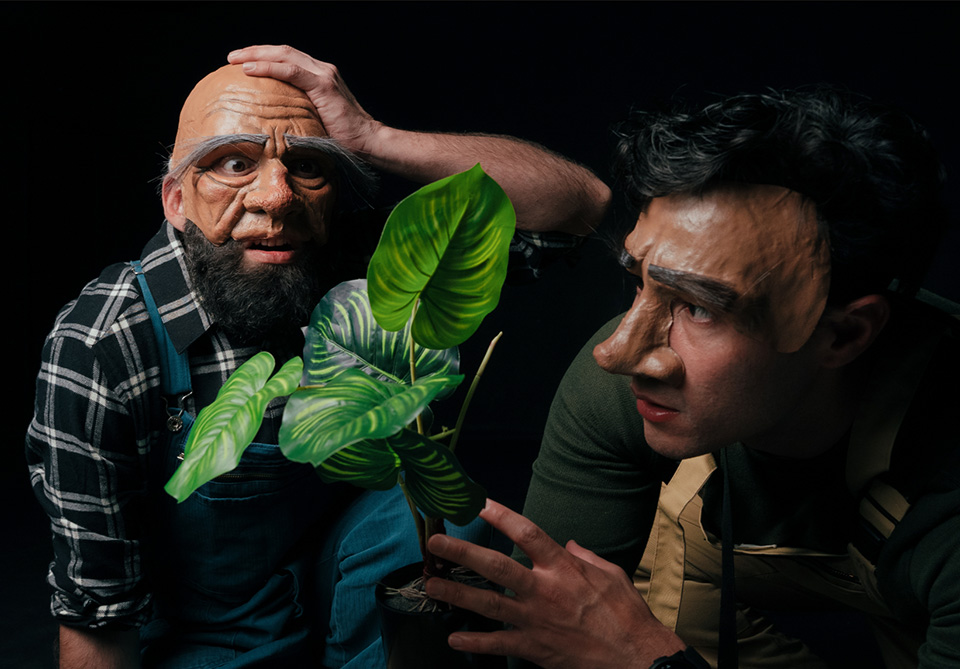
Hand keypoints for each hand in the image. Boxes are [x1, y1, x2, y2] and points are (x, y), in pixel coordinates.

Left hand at [228, 45, 382, 155]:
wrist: (368, 142)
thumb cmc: (343, 139)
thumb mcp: (316, 121)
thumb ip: (299, 112)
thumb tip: (273, 121)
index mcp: (319, 76)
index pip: (286, 59)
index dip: (263, 57)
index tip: (242, 63)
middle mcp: (322, 70)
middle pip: (282, 51)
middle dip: (254, 51)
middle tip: (231, 56)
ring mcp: (324, 75)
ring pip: (284, 55)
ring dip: (256, 55)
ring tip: (234, 59)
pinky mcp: (324, 85)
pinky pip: (291, 70)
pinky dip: (268, 67)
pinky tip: (250, 69)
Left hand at [425, 499, 685, 667]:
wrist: (636, 658)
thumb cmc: (627, 615)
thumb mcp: (612, 574)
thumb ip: (586, 557)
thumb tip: (569, 545)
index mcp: (563, 568)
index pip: (527, 533)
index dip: (502, 516)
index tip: (480, 504)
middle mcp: (544, 590)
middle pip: (496, 566)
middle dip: (463, 552)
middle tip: (436, 542)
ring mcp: (536, 620)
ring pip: (488, 604)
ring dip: (457, 592)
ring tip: (432, 583)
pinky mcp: (535, 648)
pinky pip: (499, 644)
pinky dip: (475, 642)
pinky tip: (454, 638)